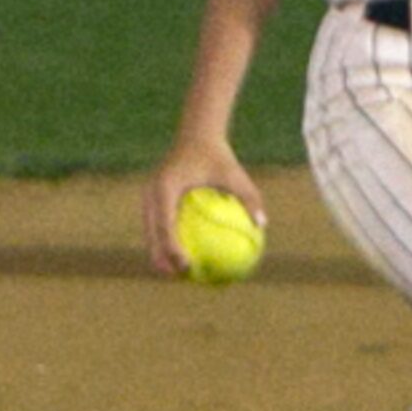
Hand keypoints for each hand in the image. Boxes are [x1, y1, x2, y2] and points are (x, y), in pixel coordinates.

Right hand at [143, 142, 263, 276]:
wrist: (196, 134)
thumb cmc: (218, 155)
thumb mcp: (235, 174)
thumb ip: (248, 197)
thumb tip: (262, 225)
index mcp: (166, 187)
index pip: (165, 223)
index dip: (171, 247)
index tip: (185, 265)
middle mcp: (152, 192)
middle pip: (151, 231)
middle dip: (160, 256)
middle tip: (177, 276)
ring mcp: (149, 195)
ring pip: (150, 230)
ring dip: (159, 252)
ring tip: (174, 274)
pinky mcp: (153, 197)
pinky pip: (157, 223)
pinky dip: (165, 239)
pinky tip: (181, 256)